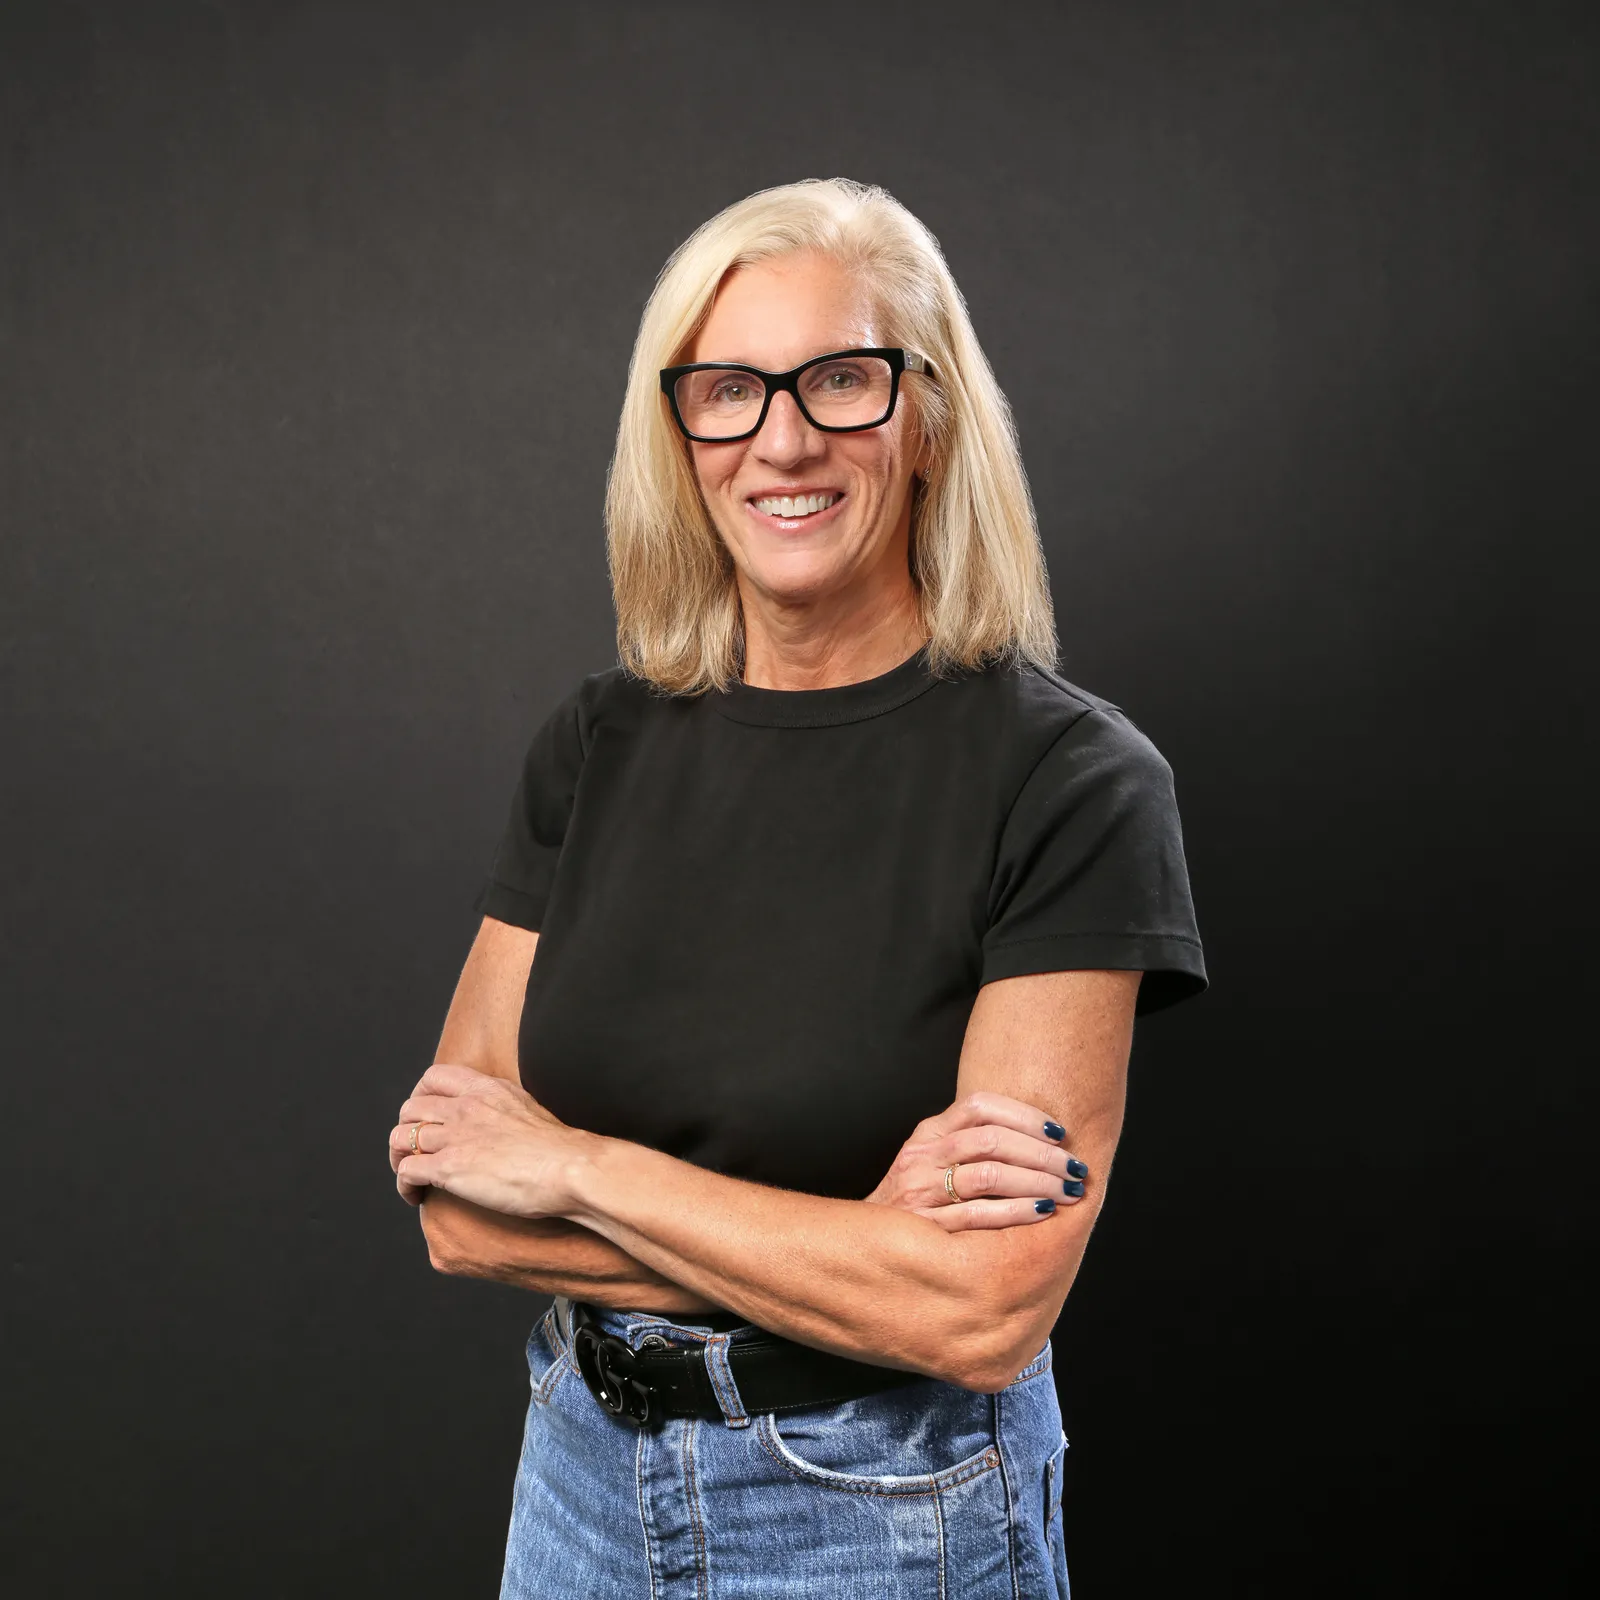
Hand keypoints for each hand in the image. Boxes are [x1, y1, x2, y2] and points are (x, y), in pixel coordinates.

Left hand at [388, 1062, 591, 1218]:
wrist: (569, 1168)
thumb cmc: (559, 1149)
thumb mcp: (528, 1108)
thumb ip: (504, 1108)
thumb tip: (499, 1121)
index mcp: (485, 1089)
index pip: (434, 1077)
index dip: (420, 1096)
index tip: (424, 1116)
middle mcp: (465, 1108)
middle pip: (410, 1108)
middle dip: (405, 1129)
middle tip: (413, 1151)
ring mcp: (454, 1137)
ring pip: (399, 1138)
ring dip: (398, 1158)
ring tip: (410, 1176)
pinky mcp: (448, 1168)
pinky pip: (406, 1171)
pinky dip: (404, 1185)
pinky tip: (416, 1197)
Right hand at [864, 1090, 1090, 1231]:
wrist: (865, 1244)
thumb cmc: (915, 1201)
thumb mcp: (932, 1160)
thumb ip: (971, 1145)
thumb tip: (1042, 1140)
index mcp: (928, 1132)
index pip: (980, 1105)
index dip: (1025, 1115)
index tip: (1059, 1132)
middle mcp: (922, 1155)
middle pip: (992, 1139)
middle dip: (1042, 1153)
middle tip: (1074, 1167)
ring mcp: (921, 1190)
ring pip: (990, 1174)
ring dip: (1038, 1182)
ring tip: (1067, 1191)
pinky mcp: (926, 1226)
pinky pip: (980, 1215)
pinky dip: (1018, 1212)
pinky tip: (1043, 1212)